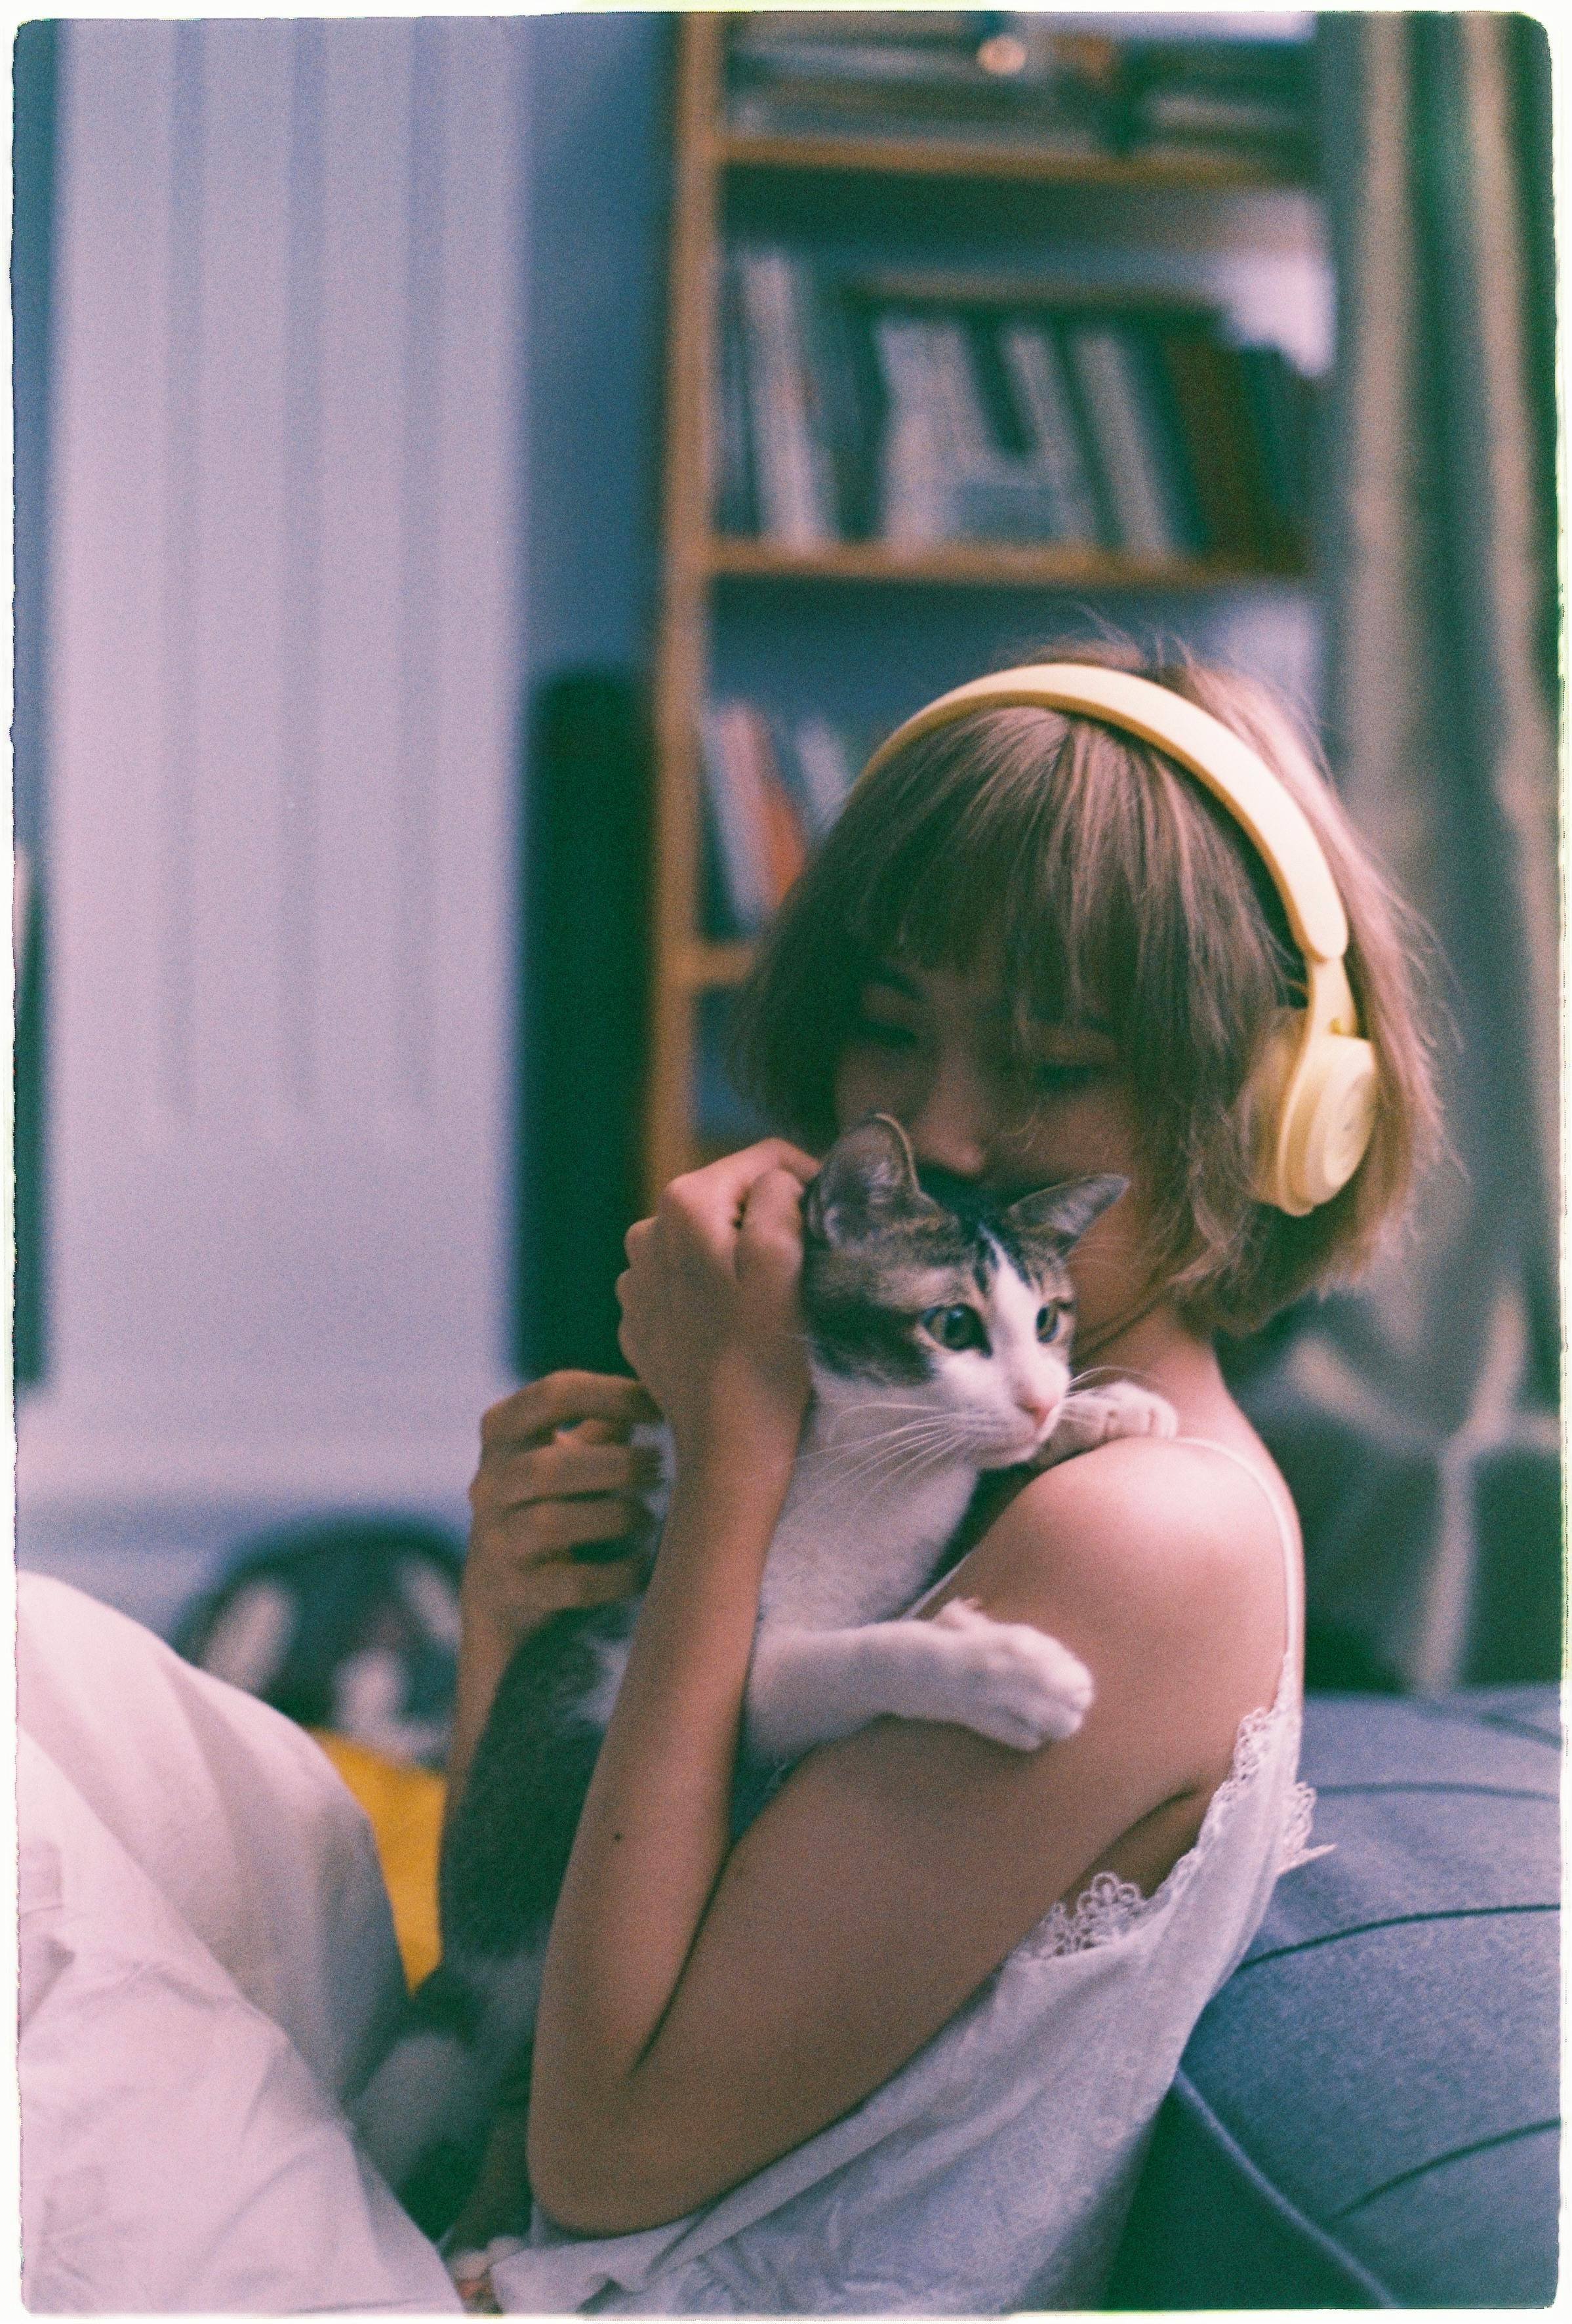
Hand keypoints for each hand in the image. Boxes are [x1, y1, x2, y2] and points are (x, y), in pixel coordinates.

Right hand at [464, 1371, 663, 1653]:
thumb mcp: (569, 1451)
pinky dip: (615, 1576)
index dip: (612, 1395)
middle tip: (663, 1466)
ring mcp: (495, 1540)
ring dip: (615, 1517)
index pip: (553, 1395)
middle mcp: (488, 1483)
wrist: (504, 1592)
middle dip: (617, 1466)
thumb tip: (673, 1382)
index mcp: (502, 1432)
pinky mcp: (515, 1593)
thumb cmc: (557, 1499)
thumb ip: (608, 1418)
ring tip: (651, 1517)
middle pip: (548, 1467)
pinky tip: (644, 1568)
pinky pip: (569, 1585)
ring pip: (553, 1525)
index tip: (659, 1407)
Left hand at [616, 1139, 818, 1458]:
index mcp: (683, 1205)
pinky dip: (712, 1292)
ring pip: (705, 1240)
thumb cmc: (765, 1355)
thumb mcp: (786, 1261)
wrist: (728, 1446)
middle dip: (766, 1222)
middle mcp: (645, 1233)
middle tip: (800, 1268)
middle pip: (730, 1198)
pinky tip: (733, 1327)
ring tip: (765, 1303)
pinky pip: (685, 1282)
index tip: (827, 1222)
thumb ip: (779, 1197)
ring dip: (736, 1258)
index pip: (761, 1160)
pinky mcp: (639, 1316)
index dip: (805, 1181)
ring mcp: (635, 1279)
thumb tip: (777, 1180)